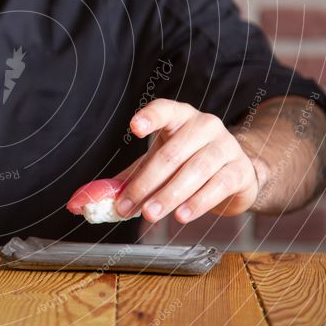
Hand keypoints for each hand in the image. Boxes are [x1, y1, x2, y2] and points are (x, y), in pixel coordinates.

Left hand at [114, 99, 258, 222]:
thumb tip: (86, 200)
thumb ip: (126, 180)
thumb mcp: (157, 164)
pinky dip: (197, 202)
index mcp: (180, 117)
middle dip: (146, 182)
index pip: (164, 110)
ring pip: (195, 171)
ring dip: (169, 195)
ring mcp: (225, 146)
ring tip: (150, 214)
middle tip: (128, 206)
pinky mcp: (239, 170)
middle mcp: (204, 126)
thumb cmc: (188, 164)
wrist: (235, 174)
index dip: (150, 117)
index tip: (134, 127)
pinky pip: (217, 186)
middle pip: (172, 153)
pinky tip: (182, 215)